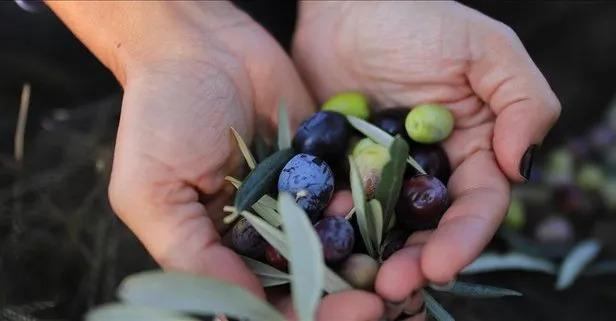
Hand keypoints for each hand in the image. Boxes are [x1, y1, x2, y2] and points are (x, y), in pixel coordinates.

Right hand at [46, 1, 384, 318]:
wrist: (199, 43)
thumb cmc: (162, 115)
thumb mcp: (154, 192)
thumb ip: (192, 254)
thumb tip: (240, 311)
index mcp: (219, 248)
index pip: (262, 299)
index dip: (299, 313)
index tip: (336, 316)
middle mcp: (262, 230)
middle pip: (308, 279)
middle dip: (341, 296)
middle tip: (374, 302)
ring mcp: (296, 197)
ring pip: (337, 242)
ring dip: (364, 260)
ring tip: (392, 272)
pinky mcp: (321, 164)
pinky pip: (352, 190)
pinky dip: (368, 204)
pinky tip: (378, 210)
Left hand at [292, 0, 559, 315]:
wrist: (349, 5)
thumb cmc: (421, 17)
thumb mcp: (486, 50)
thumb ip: (523, 103)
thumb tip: (522, 168)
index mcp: (474, 149)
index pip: (477, 205)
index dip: (463, 239)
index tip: (440, 266)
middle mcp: (431, 169)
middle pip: (428, 228)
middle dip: (415, 261)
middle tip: (390, 288)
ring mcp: (383, 172)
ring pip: (383, 226)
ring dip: (373, 257)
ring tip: (357, 282)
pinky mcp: (341, 168)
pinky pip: (338, 203)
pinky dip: (332, 226)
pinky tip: (319, 243)